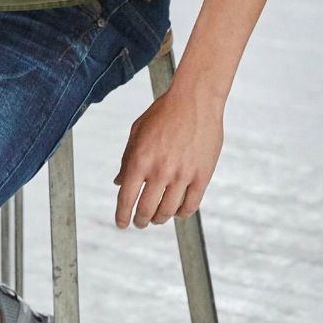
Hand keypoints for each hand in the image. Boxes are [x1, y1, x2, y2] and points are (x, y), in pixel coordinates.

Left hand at [113, 82, 223, 228]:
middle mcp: (160, 171)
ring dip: (160, 219)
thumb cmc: (162, 113)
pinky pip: (191, 204)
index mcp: (139, 161)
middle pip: (146, 210)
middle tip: (140, 223)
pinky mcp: (203, 174)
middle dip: (140, 221)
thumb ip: (126, 160)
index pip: (126, 199)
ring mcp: (183, 174)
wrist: (195, 99)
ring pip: (168, 211)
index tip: (121, 224)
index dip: (122, 216)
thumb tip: (118, 183)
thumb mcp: (136, 133)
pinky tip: (177, 211)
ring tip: (157, 219)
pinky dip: (182, 212)